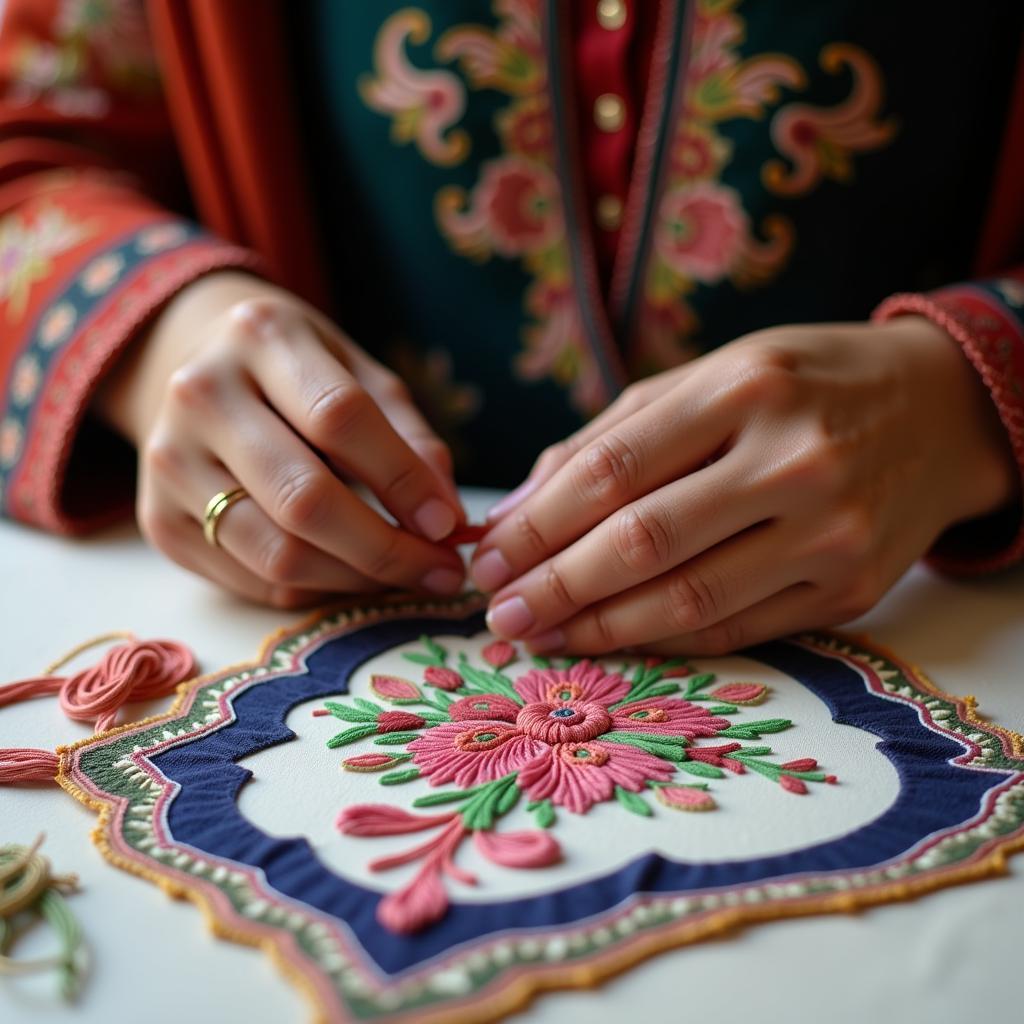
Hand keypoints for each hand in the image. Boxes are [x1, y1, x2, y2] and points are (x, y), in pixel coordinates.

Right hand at [95, 272, 466, 606]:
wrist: (196, 369)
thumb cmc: (298, 372)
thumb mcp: (360, 374)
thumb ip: (411, 437)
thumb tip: (449, 518)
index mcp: (261, 337)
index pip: (339, 416)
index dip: (402, 478)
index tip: (449, 524)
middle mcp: (201, 395)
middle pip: (304, 498)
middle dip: (386, 549)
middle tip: (441, 570)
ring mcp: (169, 462)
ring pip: (277, 554)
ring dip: (356, 579)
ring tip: (404, 576)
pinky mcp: (158, 521)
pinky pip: (253, 580)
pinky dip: (317, 588)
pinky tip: (350, 573)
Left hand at [470, 318, 1017, 654]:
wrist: (940, 412)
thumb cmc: (801, 385)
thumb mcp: (710, 377)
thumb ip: (611, 437)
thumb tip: (520, 508)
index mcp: (745, 388)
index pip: (613, 469)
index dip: (538, 523)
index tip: (489, 556)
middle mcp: (794, 460)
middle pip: (643, 542)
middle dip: (555, 586)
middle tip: (500, 613)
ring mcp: (831, 532)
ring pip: (688, 600)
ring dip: (598, 628)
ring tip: (542, 636)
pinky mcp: (851, 590)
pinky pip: (736, 629)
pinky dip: (662, 641)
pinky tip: (613, 639)